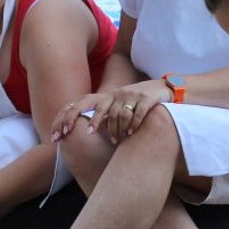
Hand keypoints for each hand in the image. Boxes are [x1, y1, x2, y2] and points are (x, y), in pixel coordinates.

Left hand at [52, 80, 171, 143]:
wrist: (160, 88)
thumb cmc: (134, 101)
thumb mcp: (117, 106)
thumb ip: (104, 115)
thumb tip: (86, 131)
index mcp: (107, 96)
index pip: (86, 105)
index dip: (73, 117)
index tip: (68, 133)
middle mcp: (117, 94)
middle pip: (101, 108)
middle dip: (94, 122)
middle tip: (88, 134)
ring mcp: (132, 95)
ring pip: (119, 114)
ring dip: (117, 128)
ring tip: (116, 140)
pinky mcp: (146, 99)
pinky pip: (137, 113)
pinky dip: (133, 123)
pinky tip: (131, 132)